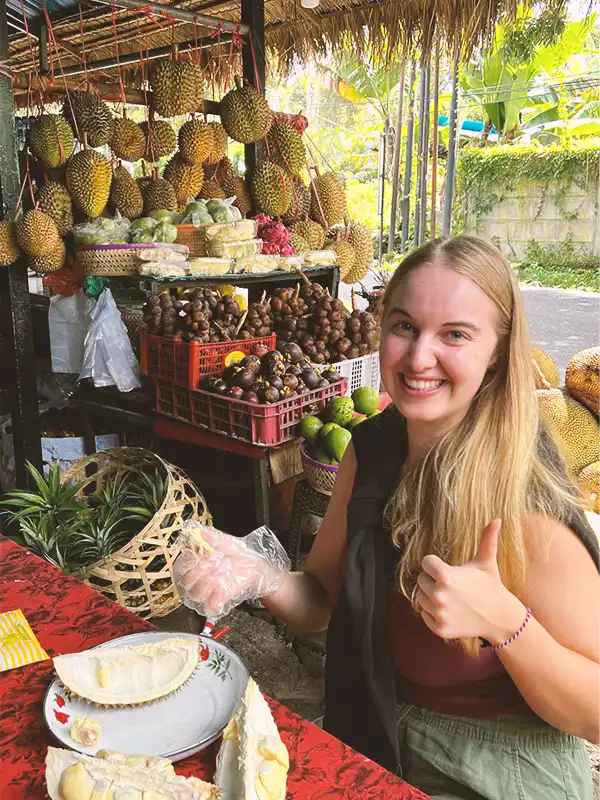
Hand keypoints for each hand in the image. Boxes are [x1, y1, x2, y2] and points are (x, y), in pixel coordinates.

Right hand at [173, 526, 288, 618]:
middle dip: (197, 572)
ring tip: (219, 574)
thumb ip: (213, 537)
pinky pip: (207, 606)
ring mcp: (207, 591)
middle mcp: (199, 578)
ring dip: (206, 583)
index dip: (187, 562)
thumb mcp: (226, 543)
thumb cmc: (239, 555)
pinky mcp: (217, 601)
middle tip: (212, 564)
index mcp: (197, 563)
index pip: (181, 566)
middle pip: (185, 581)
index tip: (197, 556)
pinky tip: (220, 589)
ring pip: (194, 594)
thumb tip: (201, 531)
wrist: (255, 568)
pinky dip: (213, 599)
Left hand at [416, 520, 525, 643]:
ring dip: (431, 597)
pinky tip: (450, 610)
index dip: (436, 564)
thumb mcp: (486, 561)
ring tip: (451, 597)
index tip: (449, 569)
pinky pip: (425, 616)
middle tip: (452, 585)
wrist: (499, 617)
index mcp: (445, 576)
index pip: (425, 563)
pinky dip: (433, 613)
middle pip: (421, 581)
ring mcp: (439, 614)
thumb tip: (497, 519)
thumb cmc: (490, 585)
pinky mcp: (440, 628)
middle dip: (433, 580)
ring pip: (420, 598)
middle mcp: (439, 596)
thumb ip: (487, 539)